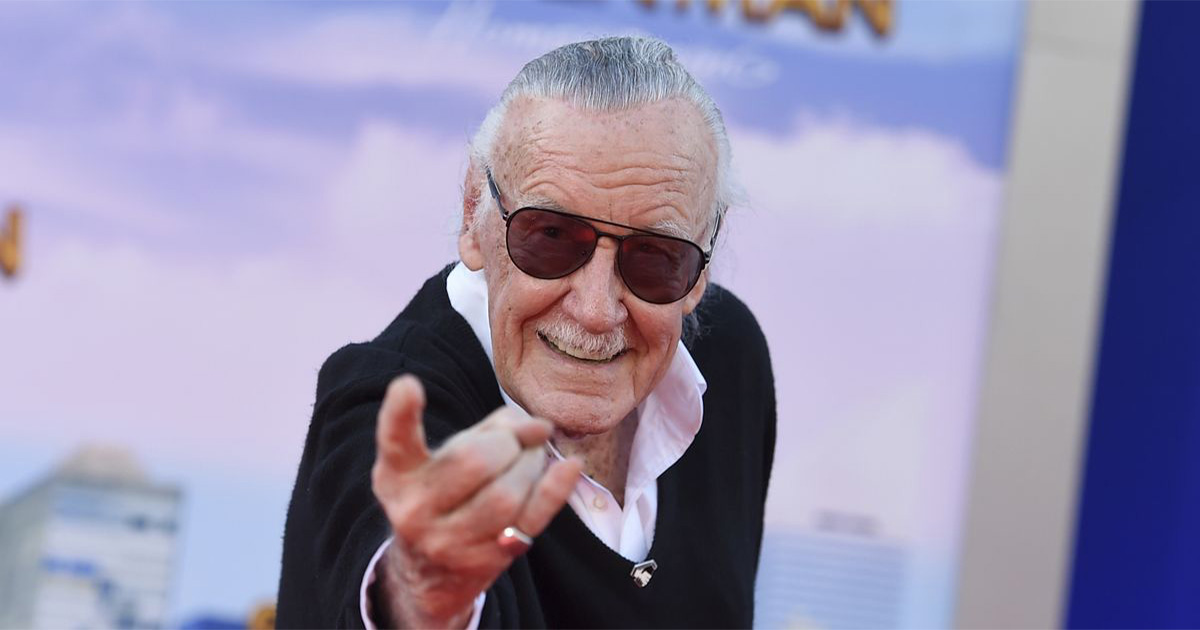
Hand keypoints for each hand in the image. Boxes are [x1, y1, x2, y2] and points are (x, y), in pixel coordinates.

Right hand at [370, 375, 581, 628]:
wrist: (431, 573)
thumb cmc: (446, 493)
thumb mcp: (448, 456)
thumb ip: (490, 429)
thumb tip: (539, 426)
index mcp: (398, 476)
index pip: (396, 442)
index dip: (399, 413)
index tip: (408, 385)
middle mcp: (415, 511)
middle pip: (474, 461)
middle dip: (508, 441)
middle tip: (518, 440)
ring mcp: (450, 542)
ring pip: (506, 493)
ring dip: (531, 465)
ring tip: (533, 458)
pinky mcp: (487, 561)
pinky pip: (531, 519)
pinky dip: (556, 488)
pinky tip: (570, 466)